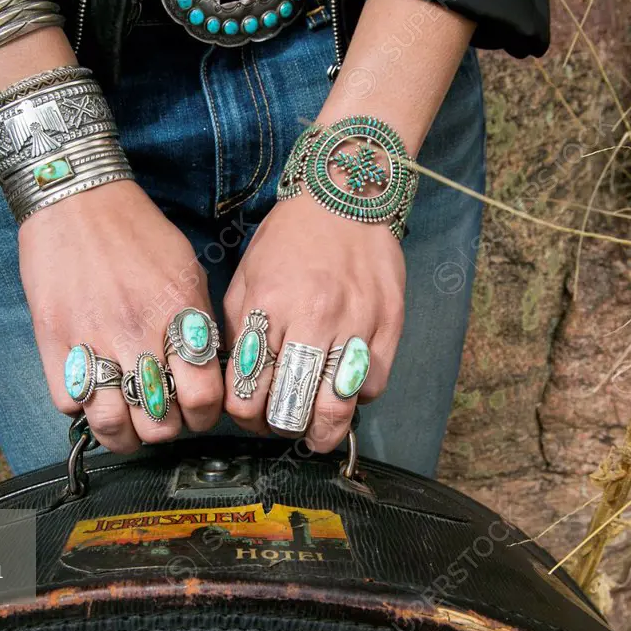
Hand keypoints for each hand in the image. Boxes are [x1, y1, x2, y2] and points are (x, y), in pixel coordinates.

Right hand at [19, 181, 222, 451]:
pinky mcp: (52, 341)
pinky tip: (91, 392)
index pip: (204, 398)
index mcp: (178, 314)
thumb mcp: (187, 269)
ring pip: (112, 425)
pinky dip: (81, 407)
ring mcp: (92, 340)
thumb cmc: (136, 231)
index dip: (203, 415)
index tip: (195, 410)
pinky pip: (68, 404)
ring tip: (126, 423)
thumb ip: (198, 322)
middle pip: (159, 423)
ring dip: (123, 434)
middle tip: (160, 416)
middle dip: (165, 428)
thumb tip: (208, 368)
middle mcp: (138, 333)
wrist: (75, 198)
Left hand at [222, 196, 405, 450]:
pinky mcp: (390, 324)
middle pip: (292, 411)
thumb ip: (241, 334)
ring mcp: (356, 322)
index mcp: (268, 307)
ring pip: (337, 409)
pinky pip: (372, 387)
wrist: (345, 199)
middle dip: (283, 429)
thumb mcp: (246, 281)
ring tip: (317, 431)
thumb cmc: (288, 241)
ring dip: (323, 430)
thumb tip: (241, 386)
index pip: (247, 395)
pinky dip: (357, 397)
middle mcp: (312, 318)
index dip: (246, 419)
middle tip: (284, 425)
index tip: (252, 416)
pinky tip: (344, 386)